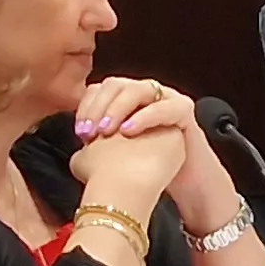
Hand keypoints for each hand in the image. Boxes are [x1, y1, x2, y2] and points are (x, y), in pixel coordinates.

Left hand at [75, 76, 236, 229]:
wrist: (184, 181)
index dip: (86, 107)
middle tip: (89, 132)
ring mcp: (165, 98)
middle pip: (114, 84)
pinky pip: (162, 106)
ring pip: (137, 89)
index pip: (100, 90)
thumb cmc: (152, 168)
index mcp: (126, 100)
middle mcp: (145, 93)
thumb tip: (79, 152)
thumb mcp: (118, 155)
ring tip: (106, 131)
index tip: (79, 132)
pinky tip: (128, 131)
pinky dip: (143, 117)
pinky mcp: (183, 109)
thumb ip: (100, 147)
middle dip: (98, 107)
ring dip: (117, 108)